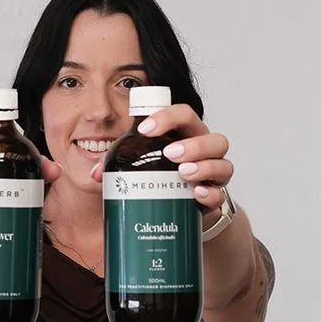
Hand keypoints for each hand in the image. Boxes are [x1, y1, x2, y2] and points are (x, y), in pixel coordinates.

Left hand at [90, 104, 231, 214]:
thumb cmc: (159, 175)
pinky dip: (211, 193)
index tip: (145, 129)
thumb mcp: (138, 164)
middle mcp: (205, 150)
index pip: (184, 114)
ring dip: (204, 166)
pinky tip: (196, 194)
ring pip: (223, 162)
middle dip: (193, 144)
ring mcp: (213, 173)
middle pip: (213, 137)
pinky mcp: (215, 196)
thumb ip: (118, 163)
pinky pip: (221, 194)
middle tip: (169, 154)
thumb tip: (97, 174)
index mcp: (185, 134)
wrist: (180, 207)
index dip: (167, 117)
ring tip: (183, 173)